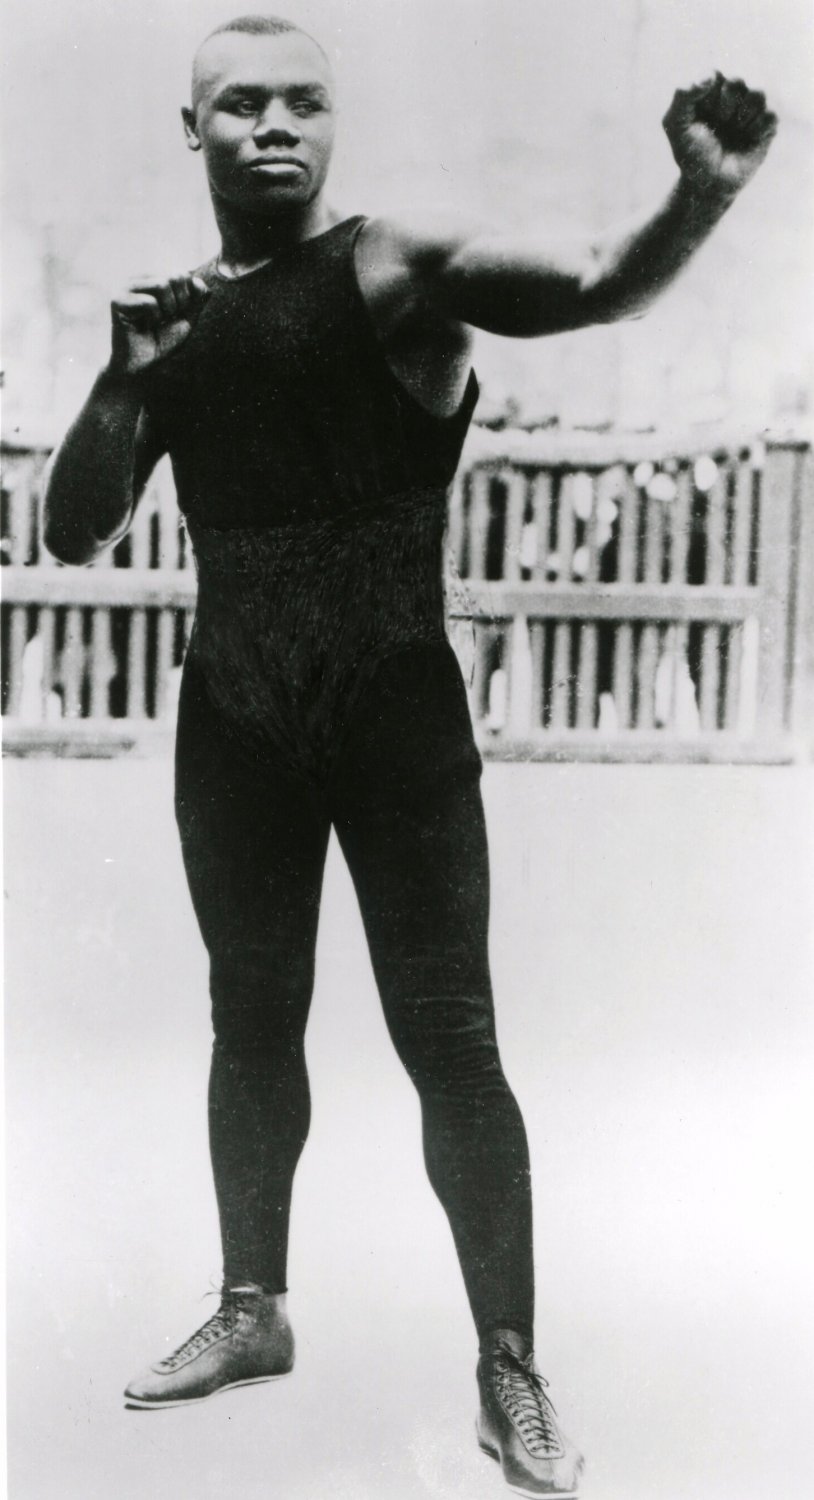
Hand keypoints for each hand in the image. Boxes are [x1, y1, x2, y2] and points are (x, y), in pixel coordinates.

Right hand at [109, 275, 208, 375]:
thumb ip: (196, 299)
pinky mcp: (117, 300)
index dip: (188, 299)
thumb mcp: (186, 318)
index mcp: (153, 278)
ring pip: (162, 284)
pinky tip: (143, 325)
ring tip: (156, 321)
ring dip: (167, 309)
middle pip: (175, 276)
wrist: (143, 364)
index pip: (183, 274)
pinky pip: (149, 302)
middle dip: (180, 303)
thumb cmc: (162, 340)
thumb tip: (199, 281)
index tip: (175, 315)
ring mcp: (126, 287)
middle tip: (166, 319)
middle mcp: (139, 278)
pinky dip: (154, 317)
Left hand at [663, 73, 776, 198]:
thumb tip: (711, 76)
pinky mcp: (767, 125)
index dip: (707, 99)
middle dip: (723, 109)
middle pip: (737, 82)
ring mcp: (752, 109)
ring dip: (741, 119)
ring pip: (758, 94)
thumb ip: (683, 95)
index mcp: (711, 90)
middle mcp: (733, 94)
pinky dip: (757, 130)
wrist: (709, 184)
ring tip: (733, 133)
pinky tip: (747, 140)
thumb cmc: (691, 154)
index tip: (700, 117)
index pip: (714, 75)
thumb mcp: (675, 125)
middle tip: (718, 127)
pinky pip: (770, 115)